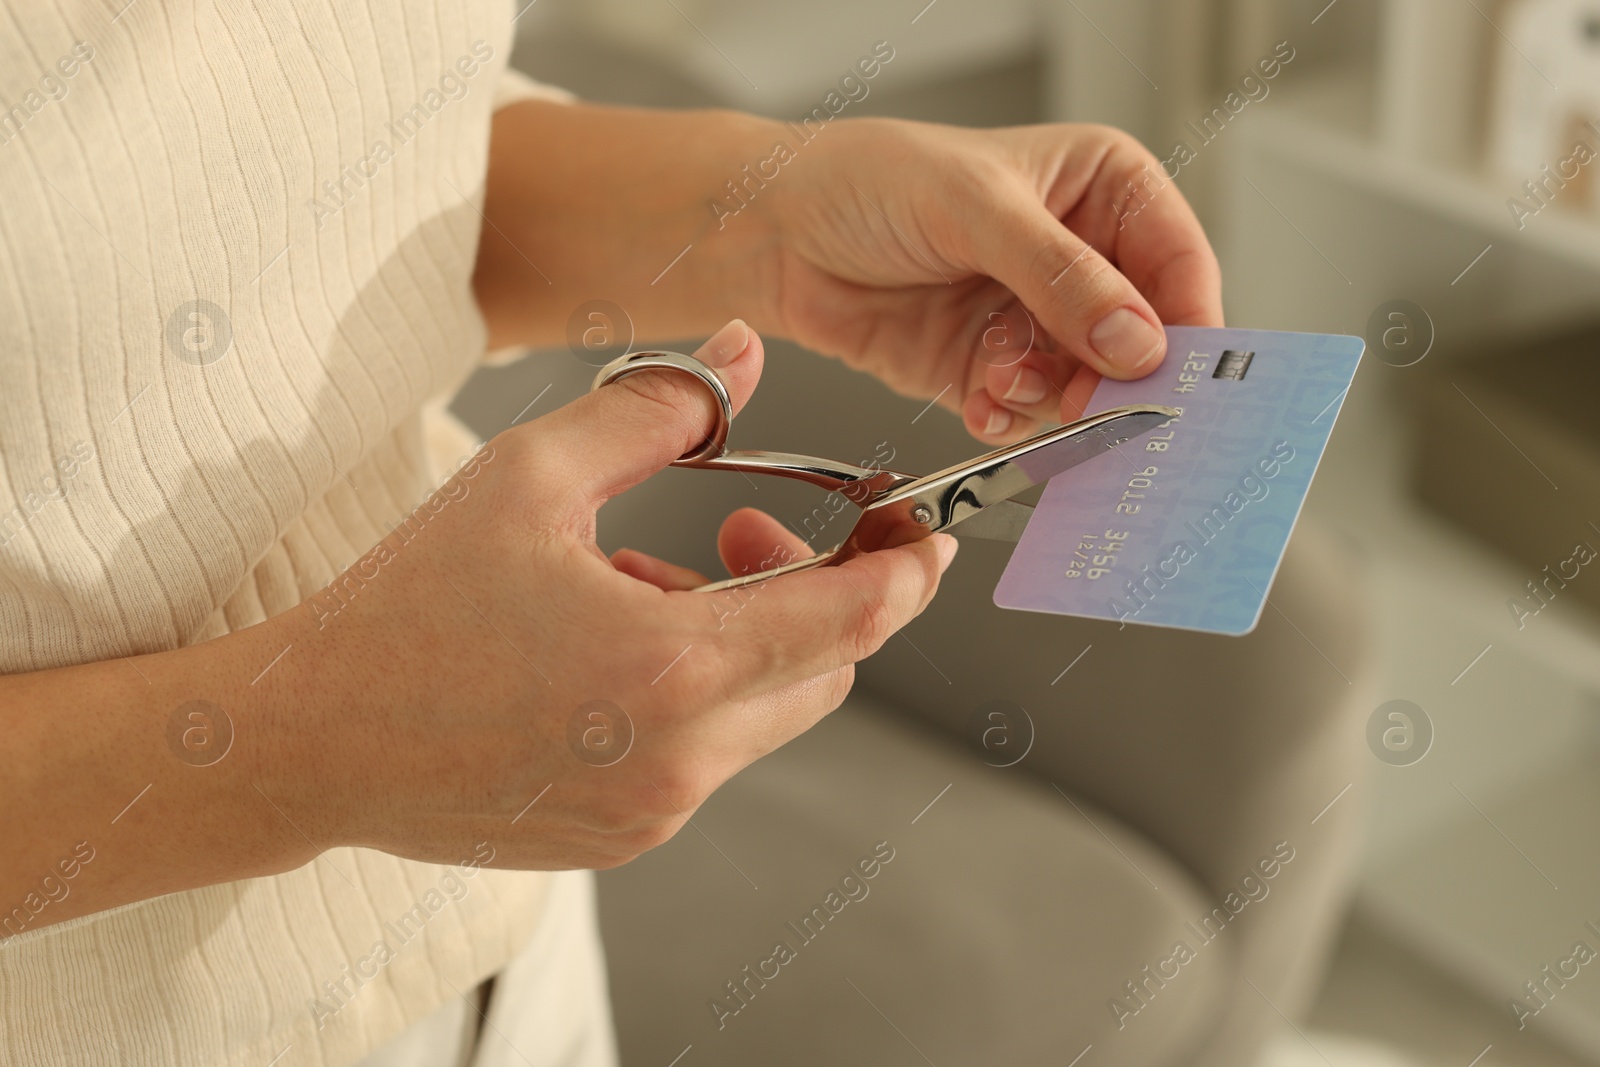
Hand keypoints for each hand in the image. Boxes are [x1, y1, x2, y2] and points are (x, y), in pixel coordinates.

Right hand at [263, 320, 955, 869]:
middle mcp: (681, 758)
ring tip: (640, 587)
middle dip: (813, 591)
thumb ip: (657, 408)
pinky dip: (695, 695)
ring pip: (768, 714)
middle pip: (825, 670)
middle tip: (744, 530)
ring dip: (743, 641)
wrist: (311, 739)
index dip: (907, 569)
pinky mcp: (624, 835)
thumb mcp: (533, 476)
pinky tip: (609, 652)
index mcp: (673, 667)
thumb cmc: (408, 606)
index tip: (921, 530)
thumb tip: (744, 353)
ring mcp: (654, 811)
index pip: (853, 620)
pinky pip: (706, 756)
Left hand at [764, 119, 1222, 442]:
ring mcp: (1035, 318)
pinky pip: (1026, 413)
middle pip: (1141, 341)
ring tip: (1000, 379)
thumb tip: (1137, 339)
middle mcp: (1080, 257)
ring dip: (1048, 398)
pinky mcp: (990, 369)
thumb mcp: (973, 208)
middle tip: (1088, 404)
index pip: (1179, 264)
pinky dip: (1006, 417)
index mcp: (1102, 189)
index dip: (1185, 325)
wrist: (774, 233)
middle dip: (1111, 379)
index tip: (1174, 378)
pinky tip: (978, 399)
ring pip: (1084, 386)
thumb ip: (1060, 275)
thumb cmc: (867, 181)